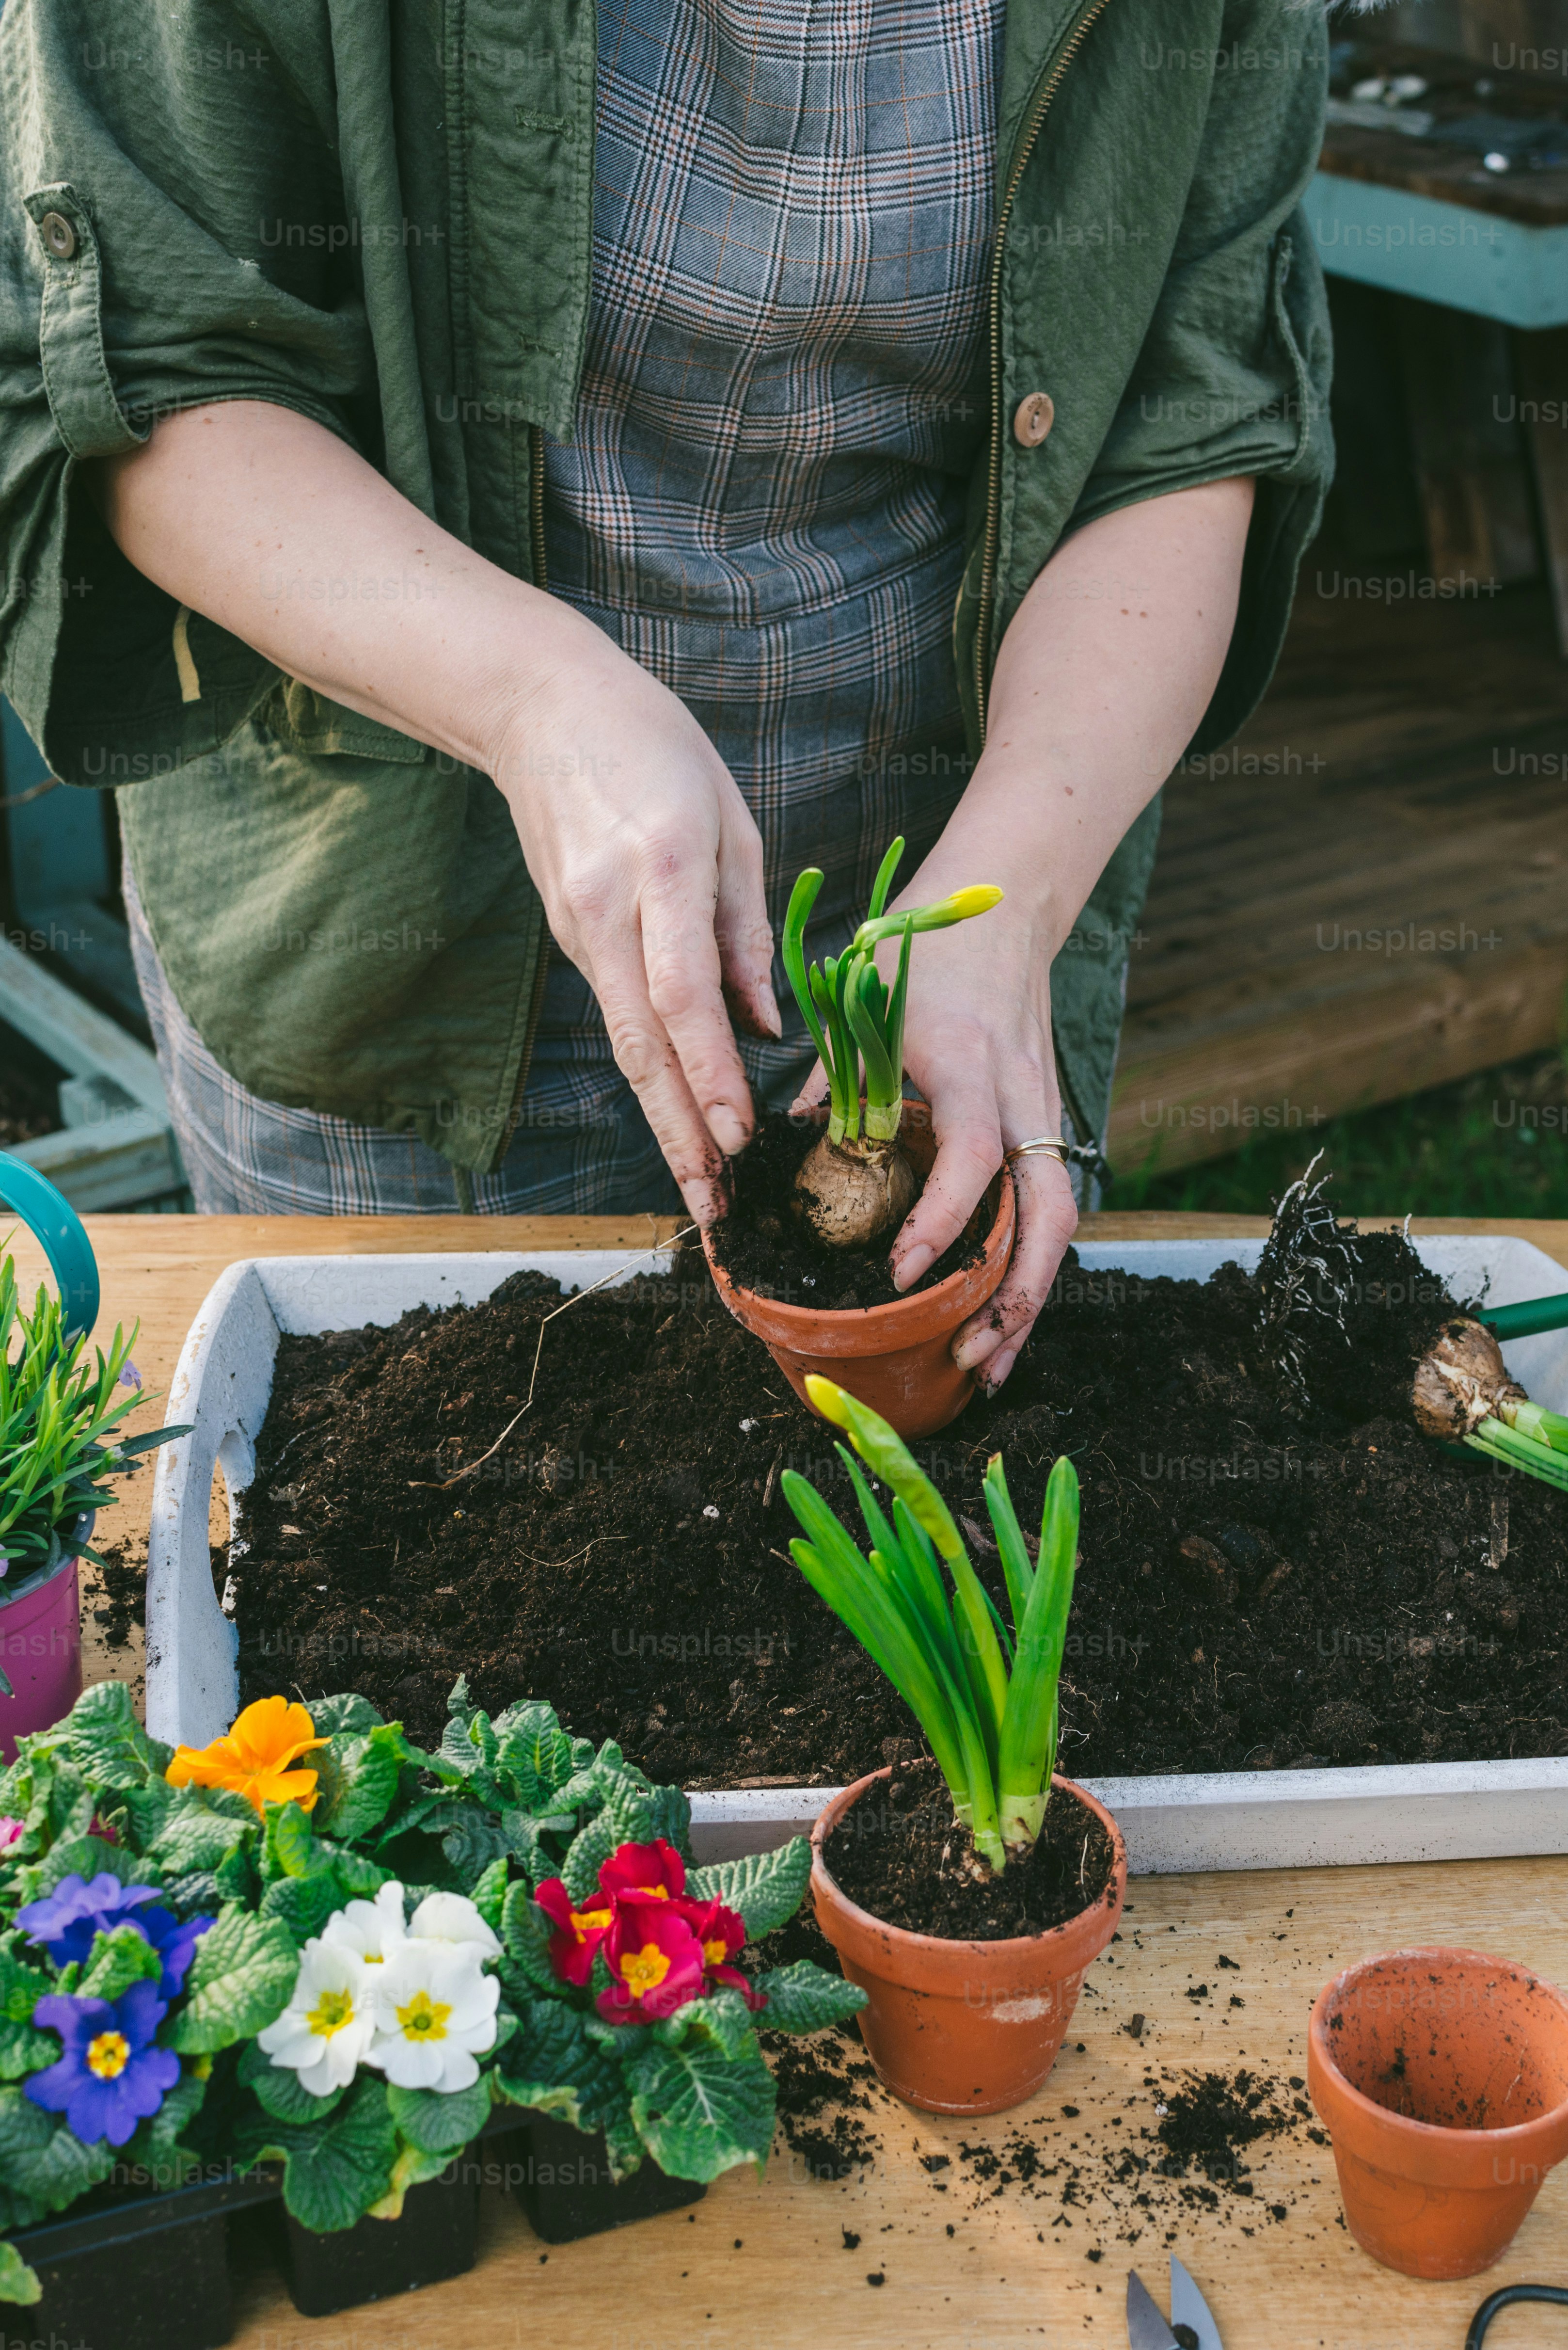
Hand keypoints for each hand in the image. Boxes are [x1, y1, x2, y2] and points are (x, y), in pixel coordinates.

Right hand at [493, 642, 777, 1222]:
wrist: (540, 705)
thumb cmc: (656, 747)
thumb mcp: (732, 820)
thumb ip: (746, 929)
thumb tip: (765, 1025)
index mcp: (665, 869)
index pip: (684, 995)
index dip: (712, 1075)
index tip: (739, 1138)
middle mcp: (611, 908)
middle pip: (645, 1042)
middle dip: (681, 1132)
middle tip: (712, 1205)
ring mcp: (579, 925)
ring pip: (626, 1041)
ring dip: (663, 1119)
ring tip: (700, 1185)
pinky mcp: (569, 933)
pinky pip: (619, 1013)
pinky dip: (652, 1071)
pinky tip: (680, 1116)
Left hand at [792, 871, 1076, 1392]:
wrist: (1008, 911)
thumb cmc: (925, 958)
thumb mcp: (865, 1009)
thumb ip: (829, 1087)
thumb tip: (779, 1161)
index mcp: (971, 1067)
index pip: (973, 1156)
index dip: (942, 1221)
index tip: (899, 1271)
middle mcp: (1024, 1099)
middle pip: (1047, 1213)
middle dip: (1013, 1294)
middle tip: (970, 1355)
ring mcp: (1047, 1116)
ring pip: (1059, 1223)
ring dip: (1029, 1299)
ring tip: (992, 1363)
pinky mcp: (1050, 1129)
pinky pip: (1049, 1209)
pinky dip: (1029, 1268)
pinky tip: (1003, 1316)